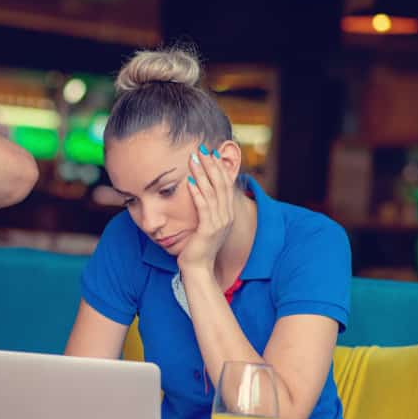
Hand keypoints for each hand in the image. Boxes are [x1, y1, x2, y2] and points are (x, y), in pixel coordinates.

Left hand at [177, 144, 233, 273]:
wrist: (199, 269)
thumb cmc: (198, 247)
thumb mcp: (205, 225)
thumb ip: (206, 209)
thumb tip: (198, 191)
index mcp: (228, 213)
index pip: (226, 184)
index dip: (219, 167)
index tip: (210, 153)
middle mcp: (227, 216)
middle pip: (221, 184)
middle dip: (211, 165)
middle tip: (202, 149)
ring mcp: (219, 223)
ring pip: (212, 193)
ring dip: (202, 174)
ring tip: (194, 160)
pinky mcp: (208, 230)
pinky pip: (204, 208)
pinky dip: (197, 193)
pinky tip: (189, 182)